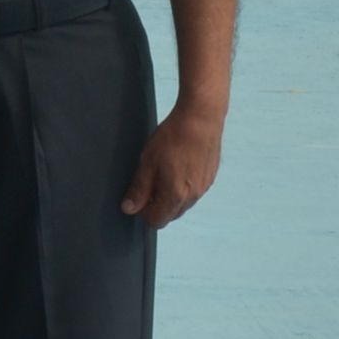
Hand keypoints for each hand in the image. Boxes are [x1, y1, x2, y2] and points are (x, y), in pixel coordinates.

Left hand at [121, 107, 221, 225]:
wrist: (201, 118)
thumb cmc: (172, 137)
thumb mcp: (147, 162)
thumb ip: (138, 189)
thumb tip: (128, 209)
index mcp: (176, 195)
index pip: (156, 221)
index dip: (143, 210)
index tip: (138, 193)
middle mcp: (193, 196)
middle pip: (170, 215)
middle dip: (156, 205)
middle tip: (149, 180)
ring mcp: (204, 188)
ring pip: (183, 204)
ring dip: (170, 196)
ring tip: (164, 170)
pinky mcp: (210, 178)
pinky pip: (193, 192)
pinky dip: (183, 187)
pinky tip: (177, 165)